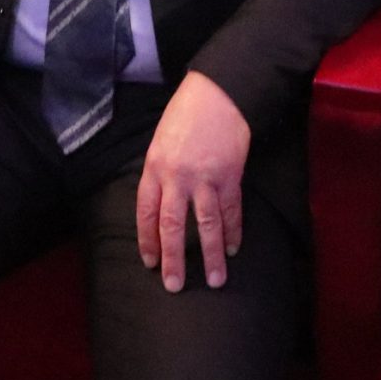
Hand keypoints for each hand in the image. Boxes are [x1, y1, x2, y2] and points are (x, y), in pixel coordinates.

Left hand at [135, 71, 249, 290]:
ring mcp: (206, 178)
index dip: (148, 241)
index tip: (150, 262)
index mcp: (155, 168)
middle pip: (172, 226)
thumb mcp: (160, 142)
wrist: (218, 94)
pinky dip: (233, 231)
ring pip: (206, 225)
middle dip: (174, 259)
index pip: (146, 213)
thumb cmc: (185, 114)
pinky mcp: (230, 176)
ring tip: (216, 280)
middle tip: (175, 285)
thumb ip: (159, 173)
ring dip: (211, 255)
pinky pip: (231, 210)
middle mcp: (177, 177)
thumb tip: (161, 204)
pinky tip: (234, 248)